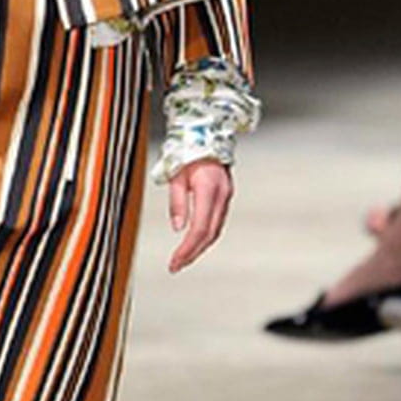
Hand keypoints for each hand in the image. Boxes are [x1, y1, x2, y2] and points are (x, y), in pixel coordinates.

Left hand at [167, 157, 232, 271]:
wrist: (208, 134)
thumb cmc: (188, 150)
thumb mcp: (176, 174)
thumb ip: (177, 202)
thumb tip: (178, 228)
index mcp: (208, 189)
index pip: (199, 228)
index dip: (187, 249)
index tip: (175, 262)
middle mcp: (221, 195)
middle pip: (210, 234)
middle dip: (193, 253)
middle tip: (176, 266)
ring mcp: (226, 196)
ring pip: (215, 230)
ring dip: (200, 247)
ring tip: (183, 259)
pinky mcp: (225, 196)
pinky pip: (217, 221)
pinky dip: (205, 236)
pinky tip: (194, 243)